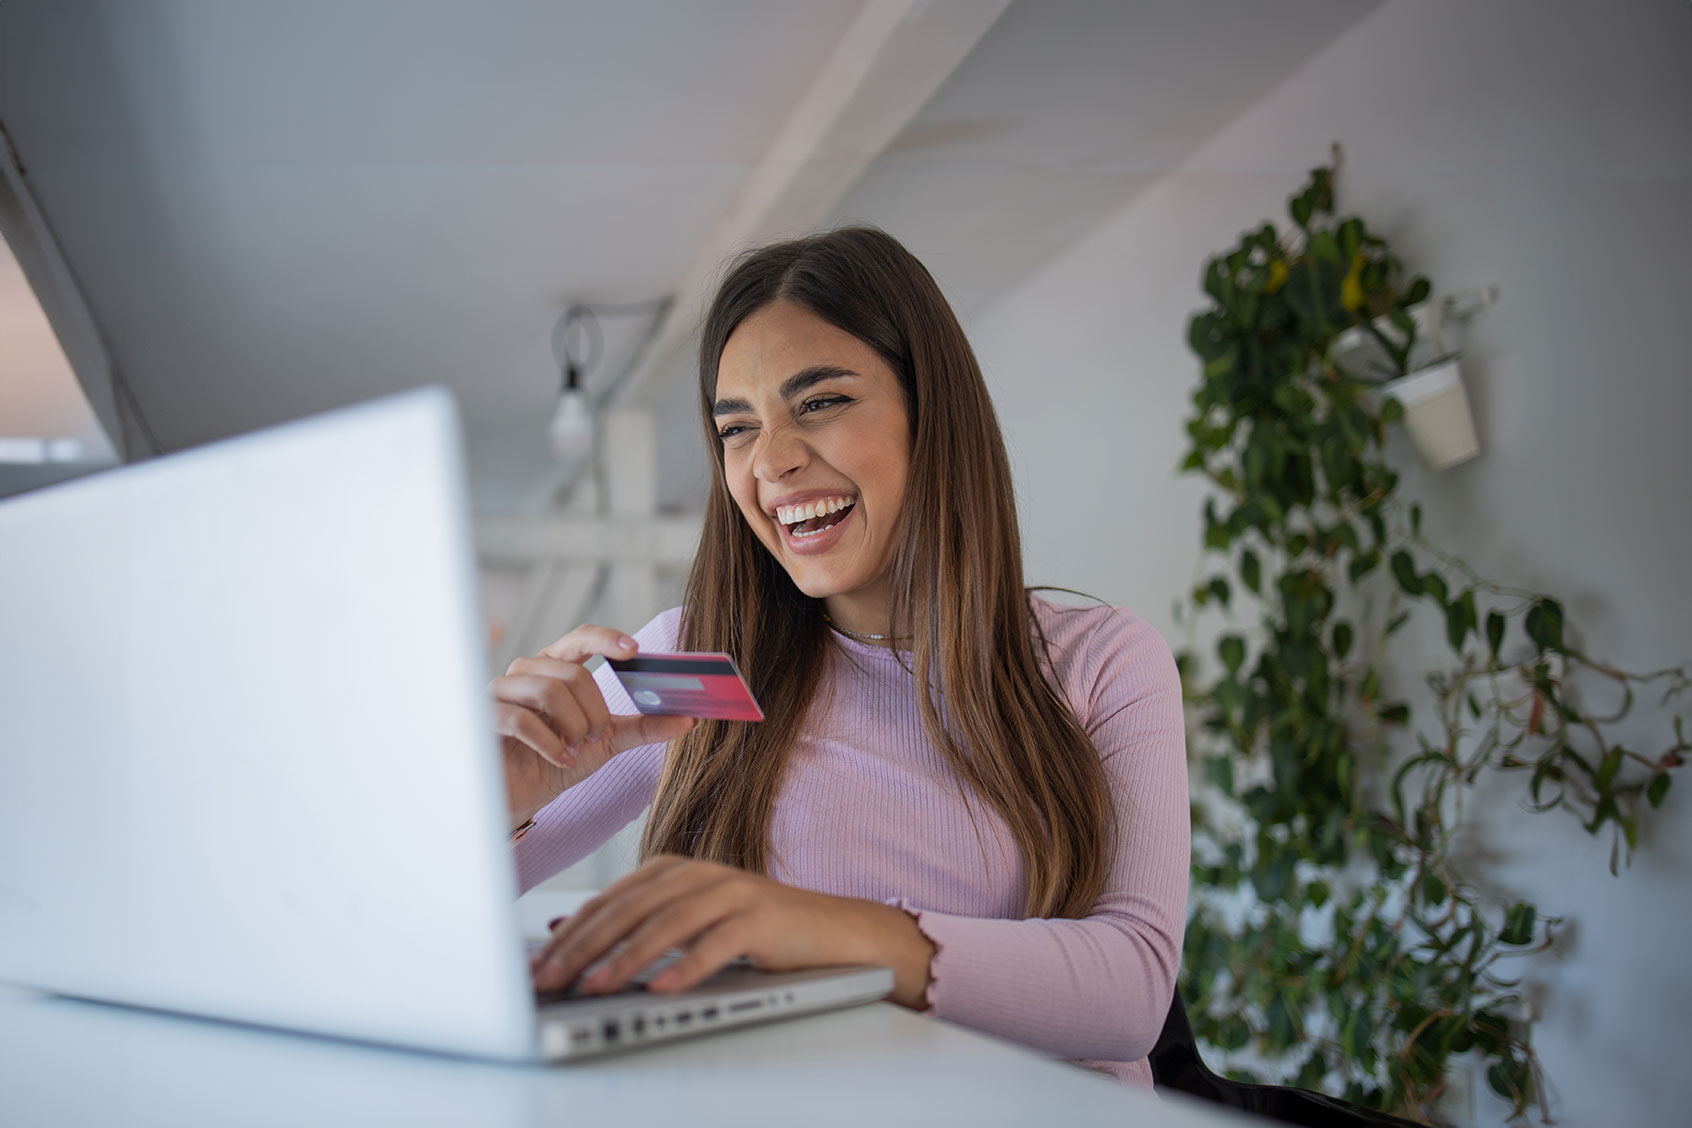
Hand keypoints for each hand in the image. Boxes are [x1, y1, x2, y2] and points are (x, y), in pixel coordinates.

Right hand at [490, 625, 696, 825]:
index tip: (634, 650)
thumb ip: (642, 727)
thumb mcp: (605, 742)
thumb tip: (690, 720)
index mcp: (554, 667)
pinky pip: (521, 719)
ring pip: (549, 691)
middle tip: (594, 737)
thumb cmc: (554, 761)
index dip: (606, 639)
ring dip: (572, 726)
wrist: (516, 797)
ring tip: (573, 749)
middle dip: (593, 711)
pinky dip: (549, 743)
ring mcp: (500, 691)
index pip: (580, 637)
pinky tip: (559, 759)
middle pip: (571, 673)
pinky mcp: (484, 716)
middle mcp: (525, 671)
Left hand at [529, 856, 935, 1008]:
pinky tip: (663, 987)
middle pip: (631, 908)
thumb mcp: (688, 920)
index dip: (571, 933)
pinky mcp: (762, 918)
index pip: (611, 900)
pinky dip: (688, 965)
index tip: (536, 966)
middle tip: (551, 979)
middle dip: (585, 946)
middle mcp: (700, 873)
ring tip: (596, 986)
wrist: (831, 930)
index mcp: (675, 870)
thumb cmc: (754, 929)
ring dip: (627, 958)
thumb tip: (570, 928)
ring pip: (668, 923)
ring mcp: (732, 892)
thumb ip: (636, 921)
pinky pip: (718, 943)